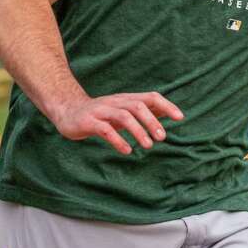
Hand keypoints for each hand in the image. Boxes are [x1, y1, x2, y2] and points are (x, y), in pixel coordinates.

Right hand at [48, 92, 184, 154]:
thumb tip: (165, 114)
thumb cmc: (100, 113)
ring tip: (149, 145)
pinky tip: (127, 150)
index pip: (150, 97)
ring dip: (138, 131)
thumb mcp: (122, 110)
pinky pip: (105, 130)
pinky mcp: (89, 122)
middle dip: (152, 121)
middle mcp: (115, 102)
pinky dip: (118, 140)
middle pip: (138, 106)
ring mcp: (101, 111)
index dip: (166, 105)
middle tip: (162, 137)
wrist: (67, 111)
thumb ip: (141, 111)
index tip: (180, 117)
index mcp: (126, 99)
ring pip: (123, 116)